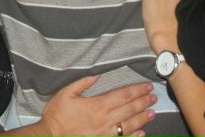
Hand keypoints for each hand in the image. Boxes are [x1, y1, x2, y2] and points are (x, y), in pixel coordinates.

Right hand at [39, 76, 156, 136]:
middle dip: (143, 102)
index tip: (147, 86)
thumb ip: (83, 82)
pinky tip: (142, 133)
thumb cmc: (57, 114)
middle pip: (129, 109)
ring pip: (129, 125)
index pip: (123, 95)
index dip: (137, 90)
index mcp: (98, 105)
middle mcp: (105, 119)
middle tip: (154, 98)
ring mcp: (105, 133)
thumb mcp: (66, 93)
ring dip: (142, 119)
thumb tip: (98, 74)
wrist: (50, 136)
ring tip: (152, 113)